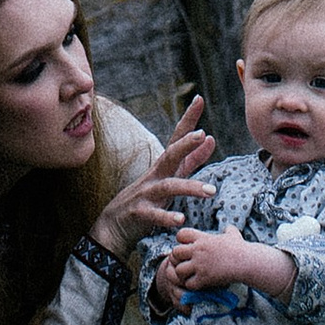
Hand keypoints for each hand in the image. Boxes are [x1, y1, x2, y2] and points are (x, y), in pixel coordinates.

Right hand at [92, 99, 216, 262]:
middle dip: (185, 144)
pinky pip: (154, 214)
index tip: (199, 99)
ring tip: (211, 191)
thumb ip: (192, 160)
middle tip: (202, 134)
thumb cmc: (146, 199)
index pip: (176, 139)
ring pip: (168, 186)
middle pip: (169, 155)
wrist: (113, 226)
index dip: (188, 119)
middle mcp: (154, 176)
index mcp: (163, 166)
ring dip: (189, 187)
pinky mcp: (139, 213)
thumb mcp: (170, 176)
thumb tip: (210, 138)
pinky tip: (180, 220)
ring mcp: (146, 193)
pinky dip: (167, 216)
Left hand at [159, 225, 294, 305]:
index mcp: (203, 238)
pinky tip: (199, 284)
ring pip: (179, 270)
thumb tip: (228, 228)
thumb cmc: (241, 248)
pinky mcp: (204, 278)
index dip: (181, 241)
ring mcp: (200, 265)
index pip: (181, 234)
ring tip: (190, 276)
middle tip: (185, 264)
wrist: (247, 262)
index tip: (187, 247)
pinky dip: (192, 286)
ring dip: (182, 274)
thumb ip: (228, 230)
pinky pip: (189, 284)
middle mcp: (198, 250)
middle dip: (178, 259)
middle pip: (175, 253)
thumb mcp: (233, 235)